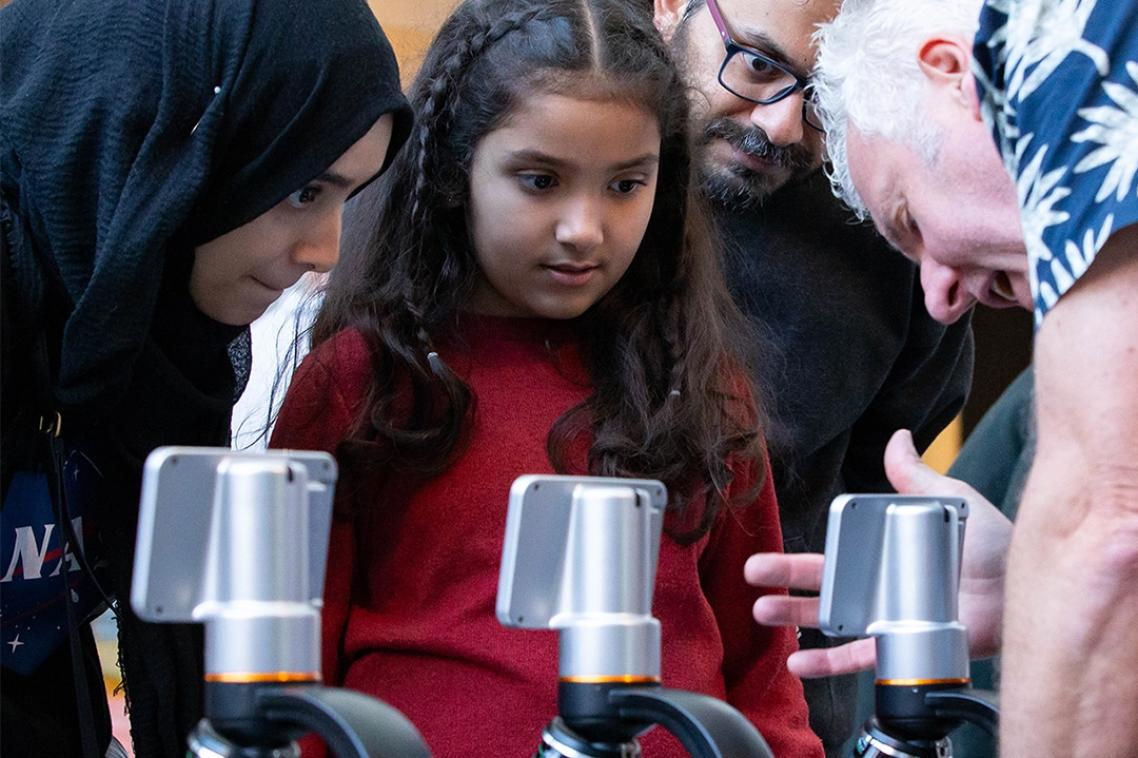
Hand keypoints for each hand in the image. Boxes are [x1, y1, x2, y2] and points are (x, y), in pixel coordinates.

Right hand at [745, 428, 1011, 677]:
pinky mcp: (899, 642)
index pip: (833, 552)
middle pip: (820, 585)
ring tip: (763, 612)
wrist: (1019, 587)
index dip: (799, 557)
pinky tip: (800, 662)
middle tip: (751, 575)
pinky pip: (859, 656)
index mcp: (881, 550)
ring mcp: (885, 615)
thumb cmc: (990, 543)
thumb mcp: (948, 499)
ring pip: (830, 620)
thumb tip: (898, 436)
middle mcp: (877, 584)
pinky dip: (828, 663)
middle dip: (782, 580)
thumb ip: (915, 475)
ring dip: (794, 619)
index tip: (769, 557)